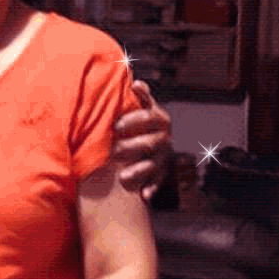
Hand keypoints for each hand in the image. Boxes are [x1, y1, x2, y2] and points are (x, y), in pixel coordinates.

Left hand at [112, 80, 171, 199]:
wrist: (152, 142)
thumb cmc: (139, 121)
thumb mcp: (142, 107)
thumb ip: (141, 97)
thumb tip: (135, 83)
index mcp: (159, 119)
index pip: (148, 118)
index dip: (132, 121)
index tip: (116, 126)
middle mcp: (164, 138)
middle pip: (149, 143)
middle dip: (131, 147)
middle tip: (113, 151)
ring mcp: (163, 156)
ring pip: (152, 165)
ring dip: (138, 170)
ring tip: (122, 176)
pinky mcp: (161, 173)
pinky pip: (157, 182)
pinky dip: (151, 188)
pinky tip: (144, 195)